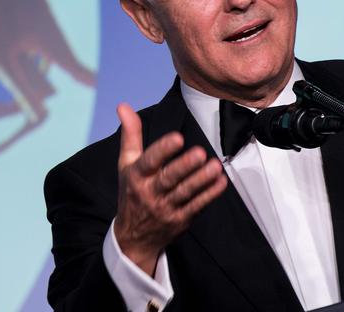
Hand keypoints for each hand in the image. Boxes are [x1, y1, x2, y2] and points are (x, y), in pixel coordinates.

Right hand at [113, 103, 227, 275]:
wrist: (133, 237)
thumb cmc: (131, 192)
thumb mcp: (126, 163)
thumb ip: (130, 134)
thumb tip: (123, 106)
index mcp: (136, 176)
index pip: (149, 161)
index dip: (162, 150)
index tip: (177, 138)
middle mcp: (149, 193)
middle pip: (168, 179)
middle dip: (185, 167)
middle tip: (200, 153)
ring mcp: (165, 208)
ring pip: (185, 193)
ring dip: (201, 180)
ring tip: (215, 166)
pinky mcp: (179, 220)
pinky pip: (196, 206)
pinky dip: (209, 195)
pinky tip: (221, 182)